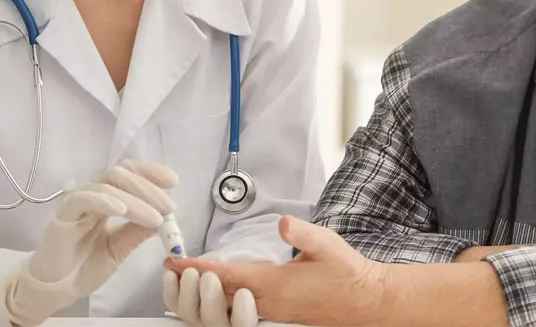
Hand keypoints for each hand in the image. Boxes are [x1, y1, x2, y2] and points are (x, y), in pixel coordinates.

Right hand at [2, 160, 178, 326]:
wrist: (57, 290)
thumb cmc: (84, 267)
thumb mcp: (120, 249)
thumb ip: (137, 232)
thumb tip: (164, 217)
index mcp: (107, 201)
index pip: (129, 175)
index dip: (151, 173)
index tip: (173, 182)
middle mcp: (93, 196)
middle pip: (121, 174)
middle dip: (148, 187)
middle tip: (168, 207)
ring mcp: (77, 203)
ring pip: (107, 185)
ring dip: (136, 199)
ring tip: (155, 218)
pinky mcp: (63, 215)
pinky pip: (83, 198)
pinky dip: (105, 200)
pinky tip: (122, 210)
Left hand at [165, 216, 387, 326]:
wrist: (363, 300)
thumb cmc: (346, 272)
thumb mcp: (327, 245)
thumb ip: (303, 233)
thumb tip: (283, 223)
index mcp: (275, 286)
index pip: (226, 277)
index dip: (198, 269)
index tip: (175, 261)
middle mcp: (267, 303)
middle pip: (218, 294)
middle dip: (192, 281)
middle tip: (172, 268)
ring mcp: (270, 311)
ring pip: (226, 303)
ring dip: (204, 290)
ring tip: (187, 275)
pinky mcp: (275, 313)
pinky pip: (239, 307)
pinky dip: (222, 295)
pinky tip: (217, 286)